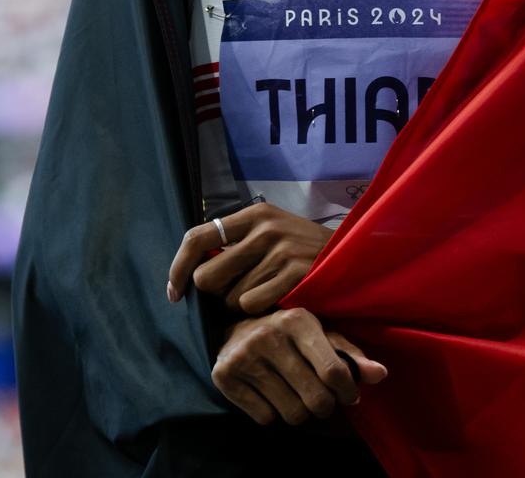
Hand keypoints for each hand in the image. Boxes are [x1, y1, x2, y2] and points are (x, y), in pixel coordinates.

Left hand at [166, 202, 333, 313]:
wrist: (351, 258)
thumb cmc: (299, 252)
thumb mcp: (268, 234)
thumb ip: (233, 246)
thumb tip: (190, 271)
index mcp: (252, 215)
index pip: (196, 238)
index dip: (178, 268)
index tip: (173, 292)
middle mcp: (264, 228)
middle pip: (207, 276)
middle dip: (215, 293)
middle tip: (234, 293)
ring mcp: (281, 250)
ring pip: (231, 297)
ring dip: (242, 305)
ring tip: (266, 293)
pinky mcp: (296, 274)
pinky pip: (253, 305)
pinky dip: (260, 311)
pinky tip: (277, 301)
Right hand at [212, 307, 387, 426]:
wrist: (234, 333)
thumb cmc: (290, 337)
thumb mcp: (322, 337)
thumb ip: (351, 356)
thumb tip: (380, 374)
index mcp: (297, 320)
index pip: (335, 373)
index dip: (348, 393)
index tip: (348, 395)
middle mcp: (269, 335)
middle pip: (317, 400)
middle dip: (324, 406)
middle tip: (319, 398)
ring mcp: (244, 356)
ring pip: (293, 414)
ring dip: (298, 411)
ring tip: (293, 393)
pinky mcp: (224, 376)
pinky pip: (266, 418)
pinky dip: (272, 413)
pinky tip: (268, 394)